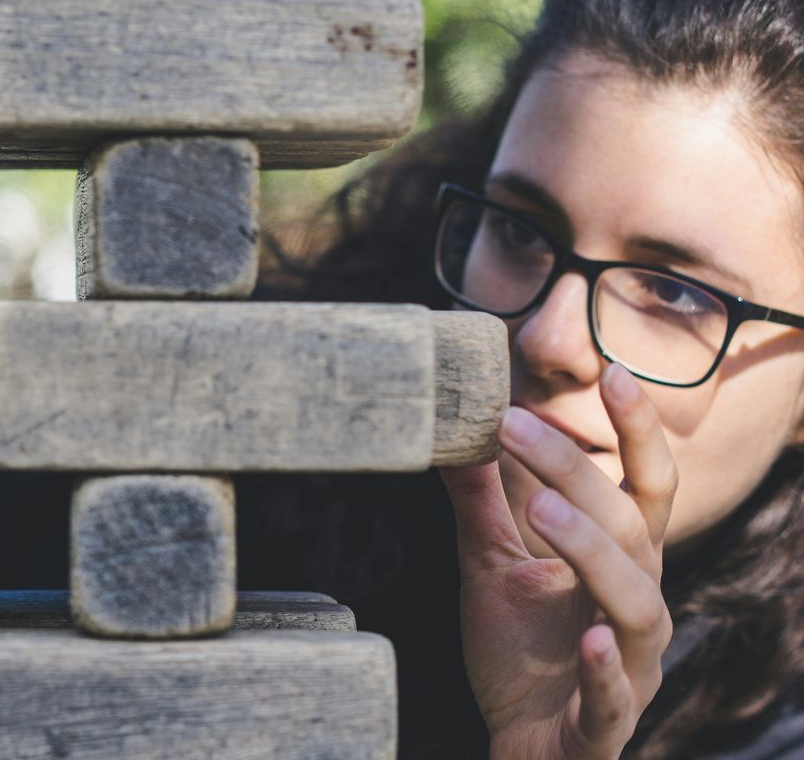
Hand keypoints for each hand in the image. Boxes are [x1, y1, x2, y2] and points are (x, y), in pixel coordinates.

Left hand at [441, 364, 675, 759]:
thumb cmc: (520, 649)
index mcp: (619, 561)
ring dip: (593, 554)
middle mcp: (637, 604)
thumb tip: (452, 428)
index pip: (643, 487)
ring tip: (544, 512)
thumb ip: (483, 501)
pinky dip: (607, 667)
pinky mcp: (608, 719)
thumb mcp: (491, 563)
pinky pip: (619, 694)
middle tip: (513, 426)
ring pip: (637, 603)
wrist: (521, 742)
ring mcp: (631, 663)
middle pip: (630, 529)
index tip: (616, 372)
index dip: (638, 432)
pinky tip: (587, 640)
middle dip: (576, 474)